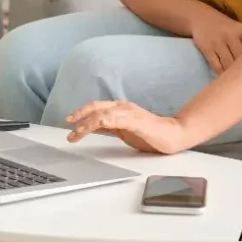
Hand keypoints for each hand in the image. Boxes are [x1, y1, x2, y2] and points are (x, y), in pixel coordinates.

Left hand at [64, 100, 189, 154]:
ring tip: (76, 133)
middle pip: (96, 107)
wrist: (174, 134)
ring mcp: (129, 113)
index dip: (82, 112)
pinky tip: (95, 125)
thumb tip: (96, 128)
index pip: (96, 107)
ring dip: (86, 123)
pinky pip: (115, 119)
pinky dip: (103, 122)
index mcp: (120, 109)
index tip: (69, 120)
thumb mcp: (125, 130)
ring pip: (102, 114)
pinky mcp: (135, 121)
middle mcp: (123, 107)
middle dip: (79, 115)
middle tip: (68, 124)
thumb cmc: (151, 133)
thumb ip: (111, 127)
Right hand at [189, 7, 241, 73]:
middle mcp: (231, 34)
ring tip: (238, 83)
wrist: (200, 16)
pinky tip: (225, 79)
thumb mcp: (239, 30)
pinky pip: (216, 65)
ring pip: (229, 64)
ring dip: (233, 75)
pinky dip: (221, 74)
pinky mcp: (206, 48)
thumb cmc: (225, 27)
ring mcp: (218, 41)